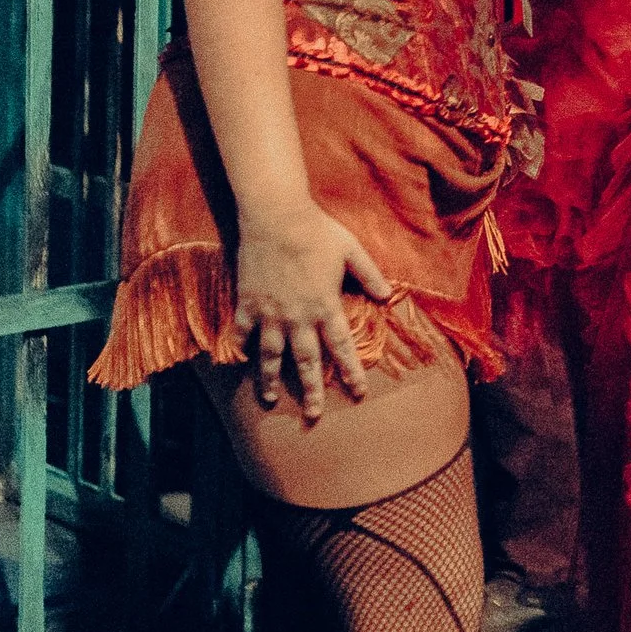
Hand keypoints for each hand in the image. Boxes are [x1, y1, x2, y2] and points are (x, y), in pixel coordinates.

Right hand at [231, 200, 393, 421]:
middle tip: (314, 415)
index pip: (342, 347)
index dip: (351, 371)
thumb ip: (369, 275)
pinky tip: (242, 363)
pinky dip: (242, 349)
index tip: (358, 393)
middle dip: (312, 391)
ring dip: (270, 381)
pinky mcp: (248, 304)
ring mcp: (270, 313)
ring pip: (270, 356)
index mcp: (326, 305)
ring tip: (270, 401)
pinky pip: (243, 333)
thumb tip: (388, 296)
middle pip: (306, 361)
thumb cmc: (318, 231)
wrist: (276, 217)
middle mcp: (298, 316)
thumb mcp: (352, 250)